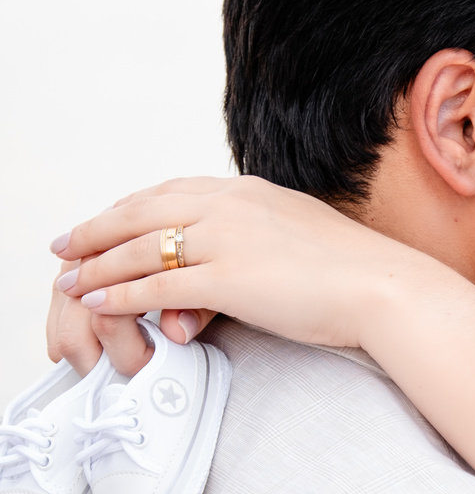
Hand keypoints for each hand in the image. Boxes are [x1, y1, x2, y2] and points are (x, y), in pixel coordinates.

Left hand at [51, 175, 410, 356]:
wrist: (387, 288)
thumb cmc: (357, 274)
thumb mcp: (304, 237)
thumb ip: (268, 238)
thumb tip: (253, 259)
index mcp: (250, 191)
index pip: (173, 191)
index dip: (132, 206)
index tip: (108, 219)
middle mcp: (232, 205)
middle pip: (143, 210)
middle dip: (98, 228)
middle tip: (67, 243)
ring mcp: (227, 240)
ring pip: (141, 247)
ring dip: (96, 264)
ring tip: (69, 278)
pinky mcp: (228, 279)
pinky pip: (156, 285)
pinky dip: (119, 294)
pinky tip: (98, 302)